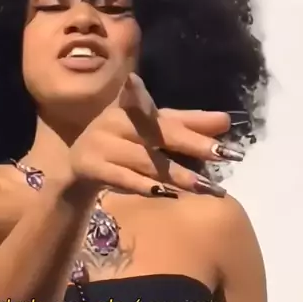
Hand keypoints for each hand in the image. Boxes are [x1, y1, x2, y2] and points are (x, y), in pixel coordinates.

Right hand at [69, 73, 243, 196]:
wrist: (77, 169)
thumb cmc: (122, 145)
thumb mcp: (152, 133)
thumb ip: (187, 125)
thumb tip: (226, 121)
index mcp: (130, 107)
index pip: (163, 111)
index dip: (185, 114)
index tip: (212, 115)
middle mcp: (114, 120)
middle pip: (158, 133)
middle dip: (193, 144)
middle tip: (224, 153)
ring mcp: (100, 143)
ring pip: (144, 159)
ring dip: (175, 173)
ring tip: (204, 186)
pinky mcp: (91, 166)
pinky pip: (122, 177)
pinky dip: (143, 185)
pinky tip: (165, 194)